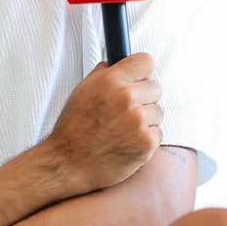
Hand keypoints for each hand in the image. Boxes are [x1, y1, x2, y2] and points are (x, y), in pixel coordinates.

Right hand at [44, 53, 163, 190]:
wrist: (68, 164)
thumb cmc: (73, 128)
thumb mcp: (82, 91)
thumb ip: (104, 74)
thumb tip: (118, 62)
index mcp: (110, 81)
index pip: (146, 61)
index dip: (142, 72)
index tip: (139, 80)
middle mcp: (126, 98)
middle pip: (156, 87)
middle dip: (145, 98)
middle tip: (127, 111)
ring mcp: (138, 121)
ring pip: (158, 111)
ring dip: (146, 120)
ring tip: (123, 130)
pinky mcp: (146, 143)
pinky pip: (158, 133)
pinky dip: (146, 139)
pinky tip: (127, 143)